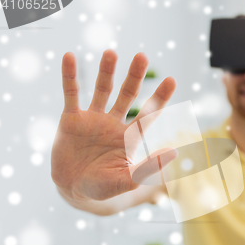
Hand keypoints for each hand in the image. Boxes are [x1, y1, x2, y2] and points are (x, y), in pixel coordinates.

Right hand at [52, 49, 176, 201]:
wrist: (73, 191)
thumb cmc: (104, 188)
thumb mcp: (126, 180)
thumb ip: (148, 167)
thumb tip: (175, 151)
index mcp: (129, 138)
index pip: (148, 114)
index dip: (159, 98)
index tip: (172, 79)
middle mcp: (114, 124)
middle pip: (127, 95)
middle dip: (134, 77)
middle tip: (142, 56)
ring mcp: (93, 119)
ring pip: (102, 90)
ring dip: (106, 72)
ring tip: (111, 53)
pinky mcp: (71, 119)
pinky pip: (71, 94)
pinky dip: (70, 76)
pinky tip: (69, 57)